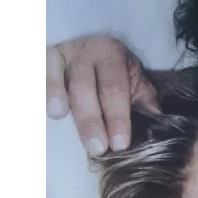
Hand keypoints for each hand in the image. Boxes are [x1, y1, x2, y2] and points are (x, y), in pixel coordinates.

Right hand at [46, 36, 158, 155]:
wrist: (91, 50)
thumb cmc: (115, 75)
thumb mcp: (134, 84)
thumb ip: (144, 103)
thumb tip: (160, 127)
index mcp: (114, 57)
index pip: (115, 90)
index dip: (118, 118)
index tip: (120, 144)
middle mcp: (87, 52)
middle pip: (86, 86)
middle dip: (91, 119)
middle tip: (96, 148)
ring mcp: (62, 53)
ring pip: (59, 75)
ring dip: (57, 95)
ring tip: (58, 116)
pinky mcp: (43, 58)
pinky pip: (37, 69)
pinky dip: (38, 83)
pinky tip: (39, 103)